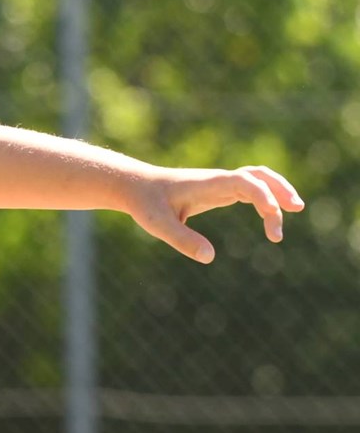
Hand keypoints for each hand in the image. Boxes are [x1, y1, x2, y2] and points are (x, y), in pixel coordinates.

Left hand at [121, 164, 303, 261]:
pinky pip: (250, 190)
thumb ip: (182, 240)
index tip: (273, 216)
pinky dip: (265, 200)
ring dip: (278, 192)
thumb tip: (210, 257)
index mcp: (208, 184)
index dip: (263, 195)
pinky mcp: (219, 191)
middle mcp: (218, 180)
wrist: (136, 187)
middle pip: (259, 175)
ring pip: (258, 180)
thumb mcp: (157, 225)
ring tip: (293, 213)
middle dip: (280, 188)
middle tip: (296, 208)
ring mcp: (220, 184)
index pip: (245, 181)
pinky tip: (270, 219)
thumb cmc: (145, 204)